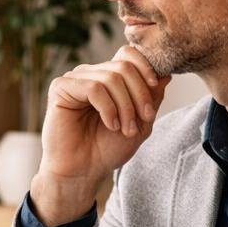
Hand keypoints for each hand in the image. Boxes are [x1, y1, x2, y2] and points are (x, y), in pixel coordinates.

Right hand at [31, 46, 171, 225]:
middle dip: (140, 94)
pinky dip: (108, 108)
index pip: (128, 54)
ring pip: (111, 77)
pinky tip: (110, 124)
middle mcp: (91, 74)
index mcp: (108, 78)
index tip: (156, 87)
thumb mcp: (140, 122)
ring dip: (125, 106)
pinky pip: (93, 88)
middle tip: (145, 119)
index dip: (146, 66)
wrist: (83, 172)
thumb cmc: (107, 149)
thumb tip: (166, 73)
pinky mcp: (61, 88)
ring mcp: (75, 79)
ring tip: (126, 129)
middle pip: (124, 66)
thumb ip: (152, 97)